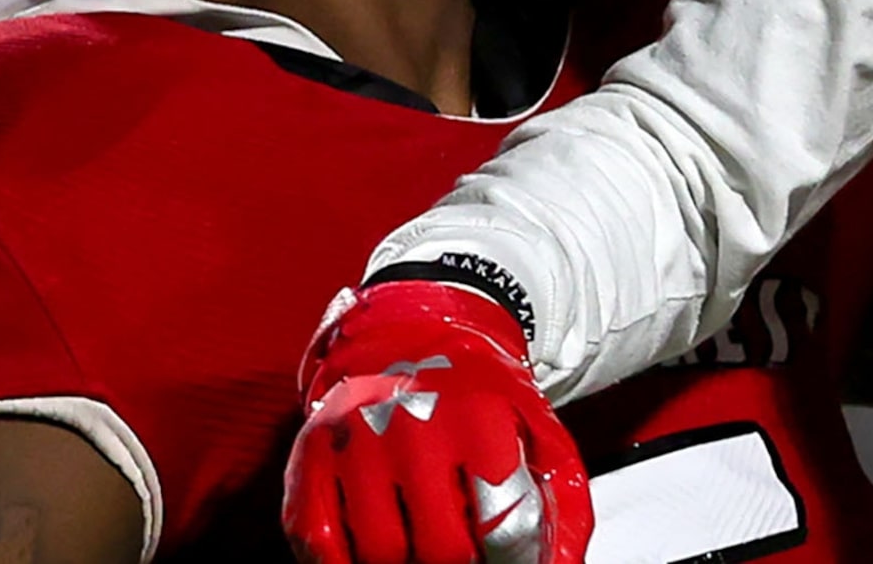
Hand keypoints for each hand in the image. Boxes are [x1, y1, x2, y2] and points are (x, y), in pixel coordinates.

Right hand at [282, 280, 592, 563]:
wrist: (416, 331)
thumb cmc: (485, 398)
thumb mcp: (540, 437)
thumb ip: (562, 511)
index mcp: (482, 419)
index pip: (506, 524)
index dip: (513, 559)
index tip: (505, 557)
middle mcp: (415, 426)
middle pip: (444, 549)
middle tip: (464, 556)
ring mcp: (357, 441)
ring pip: (381, 553)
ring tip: (423, 550)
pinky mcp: (311, 455)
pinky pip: (318, 542)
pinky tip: (369, 554)